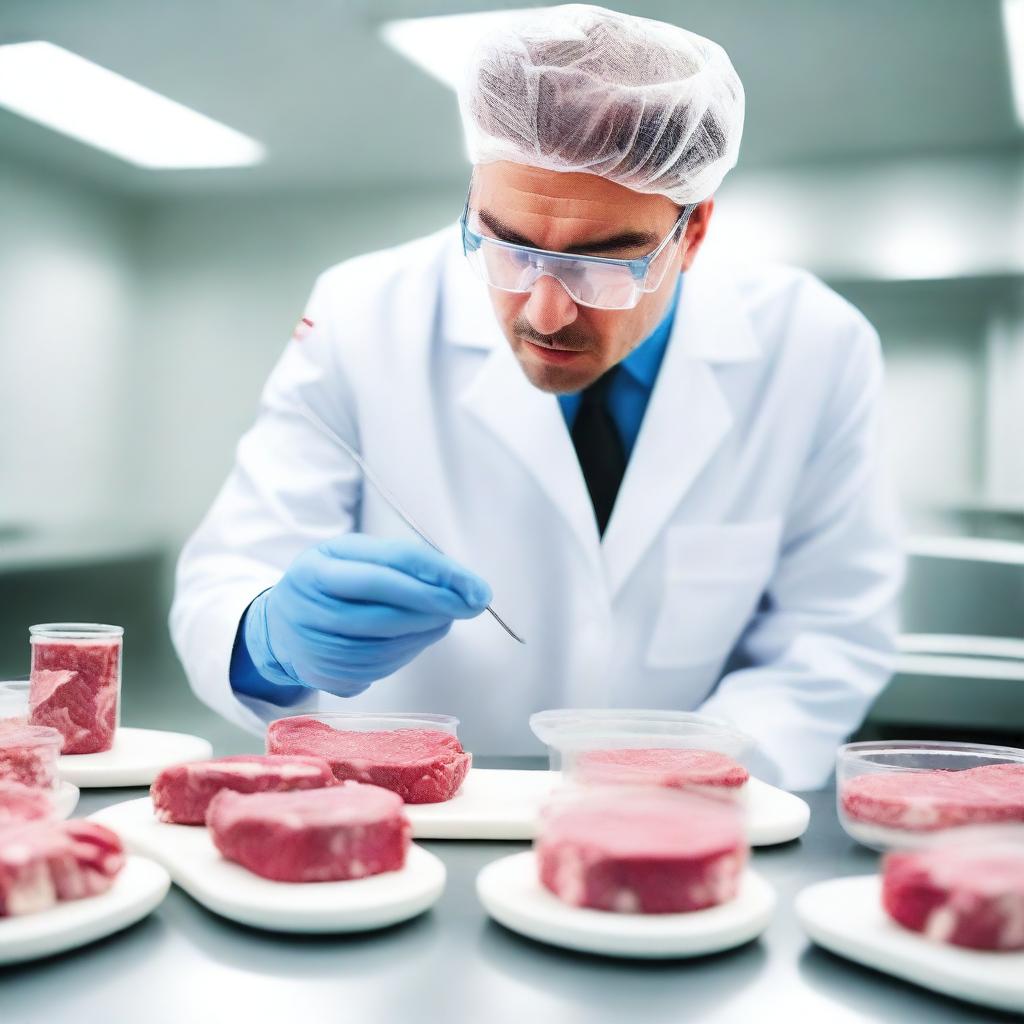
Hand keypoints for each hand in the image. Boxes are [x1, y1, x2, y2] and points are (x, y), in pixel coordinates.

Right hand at [242, 534, 491, 696]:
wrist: (279, 628)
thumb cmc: (329, 583)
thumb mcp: (352, 556)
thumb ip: (400, 562)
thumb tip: (457, 585)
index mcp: (317, 567)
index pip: (389, 565)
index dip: (438, 575)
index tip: (475, 586)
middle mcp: (310, 606)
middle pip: (387, 607)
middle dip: (438, 605)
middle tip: (472, 603)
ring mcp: (315, 645)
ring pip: (386, 642)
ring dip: (428, 630)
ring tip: (449, 615)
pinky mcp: (326, 675)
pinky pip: (379, 666)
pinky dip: (410, 651)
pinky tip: (423, 635)